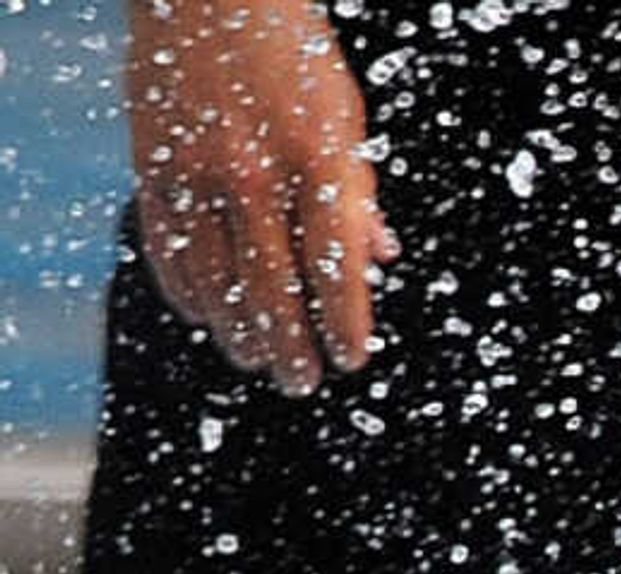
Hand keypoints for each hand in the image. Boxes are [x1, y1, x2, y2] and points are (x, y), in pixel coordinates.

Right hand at [126, 0, 392, 393]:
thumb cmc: (292, 55)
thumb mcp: (346, 118)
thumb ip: (359, 193)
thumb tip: (381, 260)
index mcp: (318, 162)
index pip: (336, 268)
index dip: (345, 325)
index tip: (353, 360)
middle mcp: (255, 174)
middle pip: (273, 290)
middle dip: (291, 348)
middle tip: (302, 383)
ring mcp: (197, 172)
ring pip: (215, 280)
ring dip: (238, 332)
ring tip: (257, 360)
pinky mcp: (153, 166)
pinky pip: (168, 248)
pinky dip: (188, 291)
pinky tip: (206, 316)